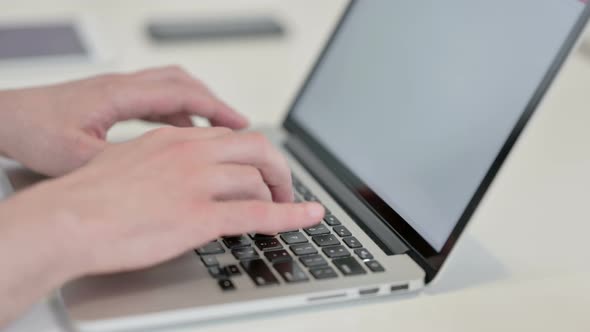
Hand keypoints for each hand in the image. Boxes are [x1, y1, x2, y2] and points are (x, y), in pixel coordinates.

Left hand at [0, 66, 247, 175]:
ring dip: (198, 107)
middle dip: (215, 104)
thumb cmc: (33, 131)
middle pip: (184, 83)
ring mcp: (118, 91)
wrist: (4, 118)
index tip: (242, 125)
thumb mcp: (77, 156)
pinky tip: (181, 135)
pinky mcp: (112, 100)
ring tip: (217, 133)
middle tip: (238, 127)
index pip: (183, 94)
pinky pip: (157, 100)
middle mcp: (123, 86)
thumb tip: (158, 177)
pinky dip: (178, 113)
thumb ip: (121, 163)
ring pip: (172, 89)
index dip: (218, 109)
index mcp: (120, 95)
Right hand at [3, 126, 323, 277]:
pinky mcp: (200, 215)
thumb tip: (178, 176)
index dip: (252, 154)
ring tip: (284, 208)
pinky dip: (291, 216)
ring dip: (279, 195)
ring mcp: (198, 182)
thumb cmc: (87, 198)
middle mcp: (191, 153)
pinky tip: (308, 218)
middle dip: (277, 167)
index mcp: (174, 140)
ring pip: (258, 179)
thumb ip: (160, 163)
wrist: (66, 220)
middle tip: (282, 186)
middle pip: (256, 147)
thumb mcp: (128, 163)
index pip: (229, 137)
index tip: (259, 168)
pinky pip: (259, 213)